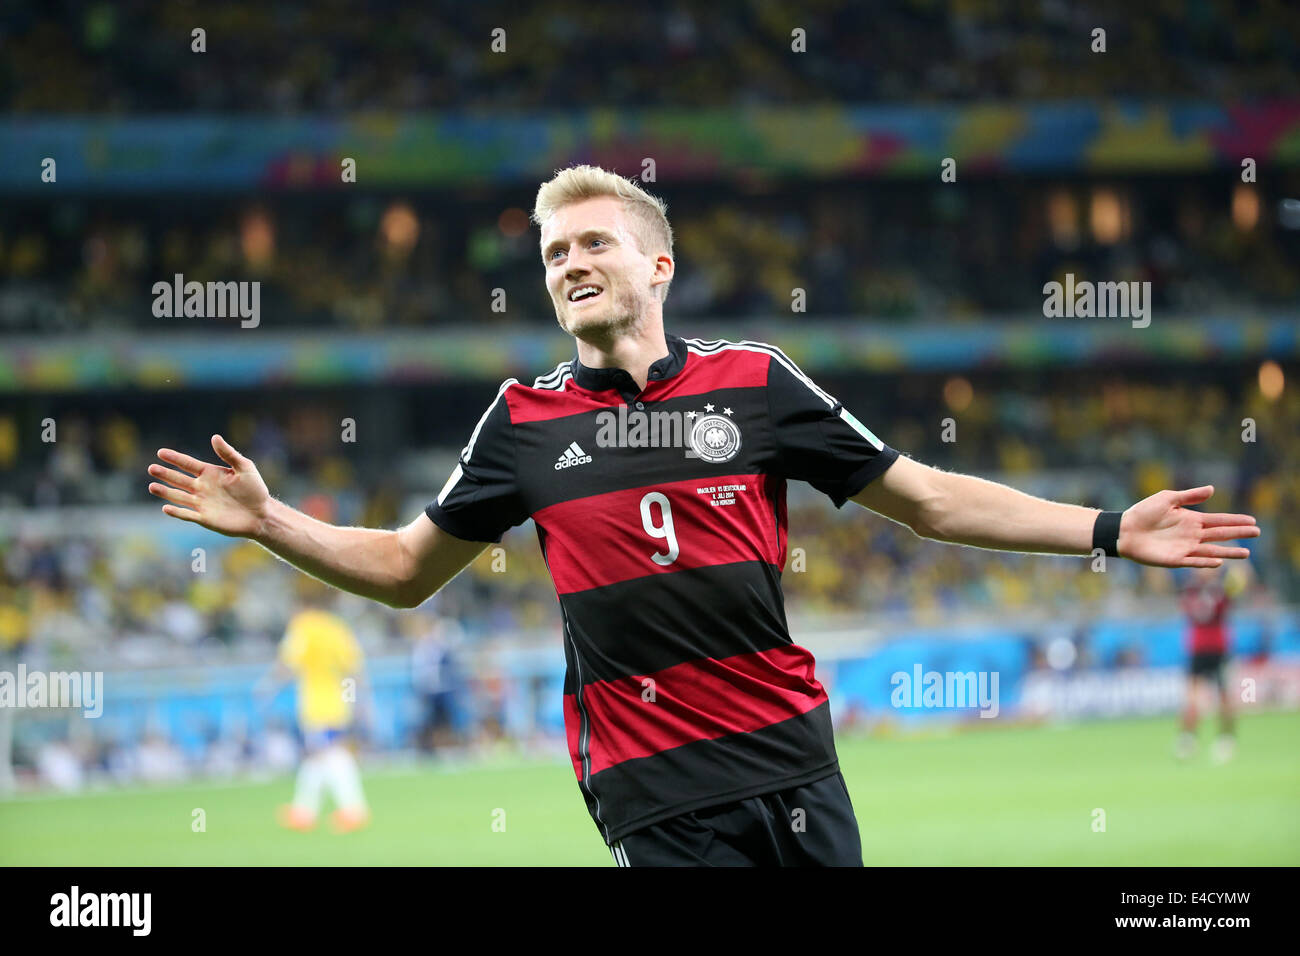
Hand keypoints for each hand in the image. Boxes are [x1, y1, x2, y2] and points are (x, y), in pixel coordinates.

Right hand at [148, 435, 271, 538]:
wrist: (262, 514)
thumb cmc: (255, 490)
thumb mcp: (245, 468)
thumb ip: (229, 454)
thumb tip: (215, 437)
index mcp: (210, 473)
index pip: (188, 464)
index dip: (175, 458)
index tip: (160, 452)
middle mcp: (202, 487)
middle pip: (179, 479)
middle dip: (165, 474)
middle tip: (151, 468)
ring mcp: (202, 503)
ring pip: (179, 496)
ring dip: (165, 492)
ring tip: (152, 486)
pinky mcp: (205, 518)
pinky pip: (187, 514)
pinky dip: (177, 512)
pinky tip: (165, 508)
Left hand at [1118, 485, 1258, 567]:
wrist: (1124, 529)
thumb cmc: (1143, 512)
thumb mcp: (1167, 499)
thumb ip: (1190, 496)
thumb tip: (1213, 489)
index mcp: (1191, 520)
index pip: (1219, 520)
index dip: (1235, 520)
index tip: (1252, 520)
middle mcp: (1192, 535)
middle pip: (1220, 534)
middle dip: (1239, 533)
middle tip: (1257, 532)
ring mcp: (1185, 548)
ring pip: (1212, 551)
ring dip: (1229, 552)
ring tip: (1246, 553)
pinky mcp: (1175, 559)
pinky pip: (1194, 562)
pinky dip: (1206, 562)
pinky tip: (1219, 561)